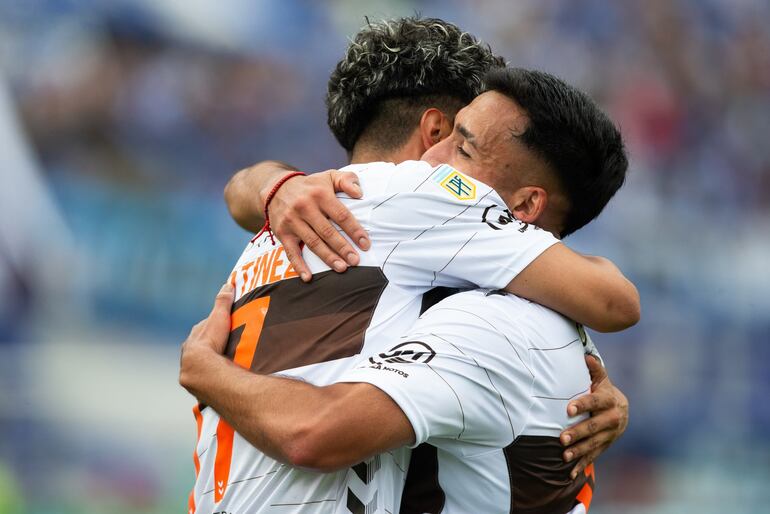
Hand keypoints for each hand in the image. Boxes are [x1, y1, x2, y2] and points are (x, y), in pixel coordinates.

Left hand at [179, 283, 234, 390]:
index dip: (212, 329)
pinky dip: (210, 380)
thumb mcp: (219, 318)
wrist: (202, 370)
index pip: (202, 332)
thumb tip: (228, 284)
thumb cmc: (211, 342)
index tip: (223, 328)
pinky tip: (219, 382)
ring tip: (223, 367)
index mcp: (193, 339)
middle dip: (209, 348)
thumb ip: (223, 302)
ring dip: (209, 365)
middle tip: (224, 348)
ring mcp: (190, 371)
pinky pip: (204, 381)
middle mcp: (188, 355)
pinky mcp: (195, 385)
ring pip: (200, 365)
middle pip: (200, 349)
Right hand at [263, 170, 369, 281]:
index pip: (341, 215)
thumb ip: (347, 180)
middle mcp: (305, 207)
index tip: (365, 244)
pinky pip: (291, 252)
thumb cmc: (311, 186)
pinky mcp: (282, 233)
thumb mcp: (329, 176)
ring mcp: (292, 221)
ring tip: (342, 268)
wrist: (276, 188)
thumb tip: (359, 193)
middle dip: (342, 248)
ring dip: (327, 257)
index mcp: (320, 194)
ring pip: (312, 243)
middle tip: (355, 261)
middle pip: (327, 232)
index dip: (354, 230)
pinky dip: (299, 265)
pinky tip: (308, 277)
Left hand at [560, 355, 628, 477]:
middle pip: (594, 427)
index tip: (567, 409)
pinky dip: (582, 465)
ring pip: (594, 444)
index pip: (595, 402)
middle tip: (561, 438)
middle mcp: (612, 419)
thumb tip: (586, 356)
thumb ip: (595, 370)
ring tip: (564, 455)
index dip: (582, 405)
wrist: (622, 410)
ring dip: (579, 451)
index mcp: (610, 400)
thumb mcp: (601, 380)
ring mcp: (610, 435)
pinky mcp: (606, 446)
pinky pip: (594, 456)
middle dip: (578, 433)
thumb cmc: (603, 391)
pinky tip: (571, 473)